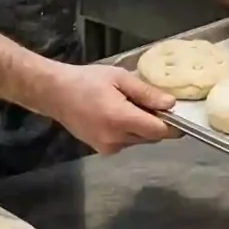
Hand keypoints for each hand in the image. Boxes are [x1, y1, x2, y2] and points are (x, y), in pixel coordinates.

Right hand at [36, 63, 177, 156]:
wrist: (55, 93)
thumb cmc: (87, 80)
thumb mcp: (119, 78)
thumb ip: (146, 93)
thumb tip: (171, 104)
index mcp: (121, 119)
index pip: (159, 131)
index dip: (171, 123)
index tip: (174, 111)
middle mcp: (116, 139)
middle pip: (151, 137)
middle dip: (155, 122)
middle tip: (147, 101)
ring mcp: (108, 147)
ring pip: (139, 140)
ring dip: (141, 127)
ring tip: (127, 106)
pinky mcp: (102, 150)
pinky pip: (126, 142)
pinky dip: (128, 132)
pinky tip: (116, 115)